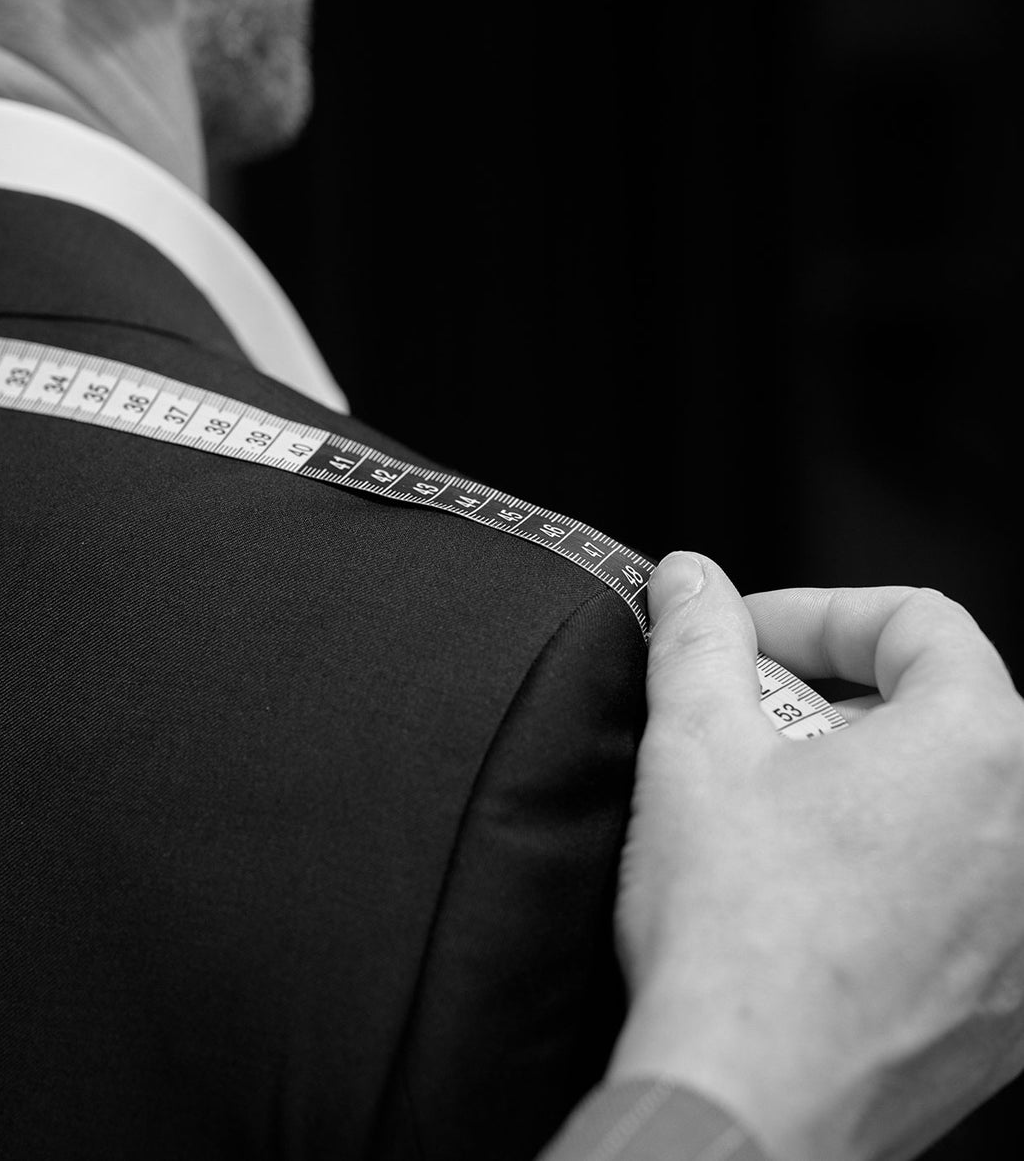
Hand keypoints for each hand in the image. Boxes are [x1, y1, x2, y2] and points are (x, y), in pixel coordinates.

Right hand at [608, 552, 1023, 1160]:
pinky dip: (890, 866)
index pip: (916, 621)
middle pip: (937, 709)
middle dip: (826, 701)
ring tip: (765, 815)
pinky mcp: (1012, 998)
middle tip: (739, 731)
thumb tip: (689, 580)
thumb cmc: (735, 931)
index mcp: (981, 744)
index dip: (812, 613)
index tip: (742, 643)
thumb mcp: (693, 746)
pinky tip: (805, 896)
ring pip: (949, 801)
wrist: (751, 1100)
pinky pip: (961, 890)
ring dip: (858, 783)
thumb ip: (696, 638)